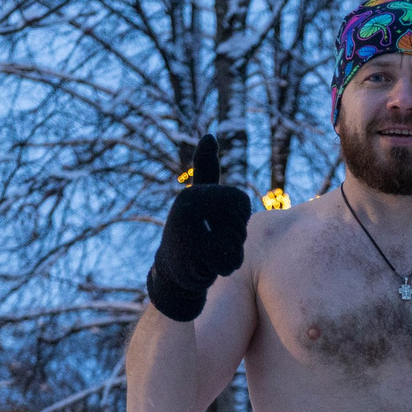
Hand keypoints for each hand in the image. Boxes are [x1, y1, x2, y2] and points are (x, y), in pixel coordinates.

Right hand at [145, 134, 251, 321]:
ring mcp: (186, 231)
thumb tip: (209, 135)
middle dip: (235, 239)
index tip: (218, 224)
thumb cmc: (192, 234)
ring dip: (231, 256)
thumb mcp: (200, 199)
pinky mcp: (190, 256)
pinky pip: (228, 261)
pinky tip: (205, 269)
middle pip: (240, 223)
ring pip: (235, 244)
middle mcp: (186, 208)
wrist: (171, 276)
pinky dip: (224, 269)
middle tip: (213, 244)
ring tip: (208, 256)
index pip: (240, 201)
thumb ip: (206, 170)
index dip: (238, 218)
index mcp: (193, 194)